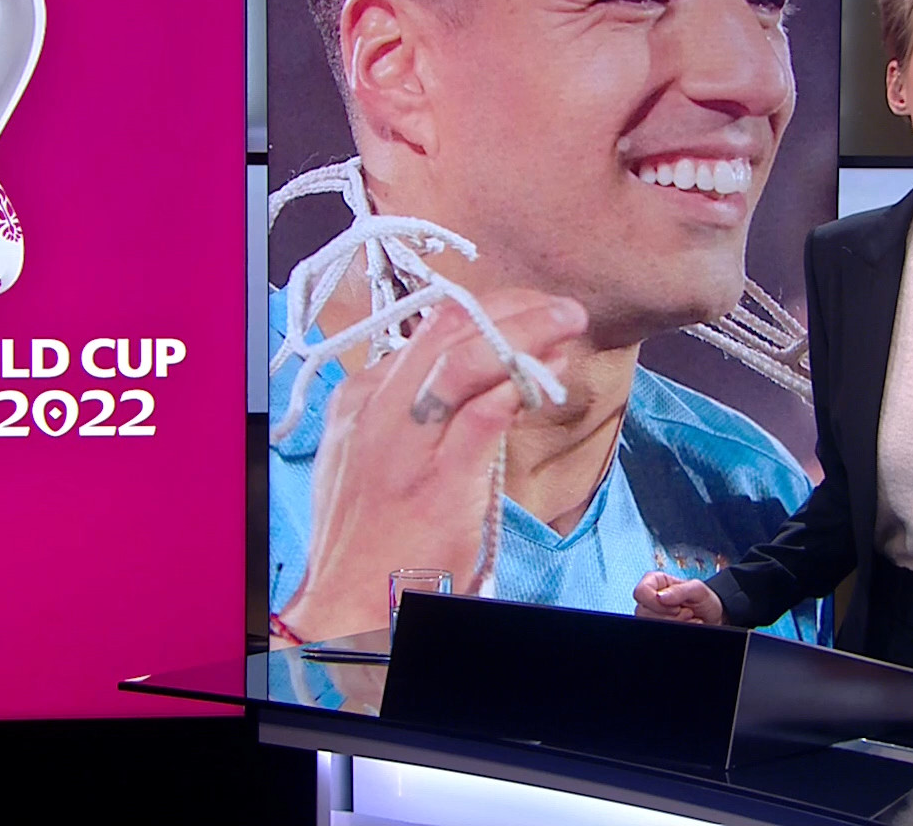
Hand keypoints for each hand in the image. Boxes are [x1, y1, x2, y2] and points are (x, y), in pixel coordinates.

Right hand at [276, 289, 586, 644]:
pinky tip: (546, 380)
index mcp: (359, 399)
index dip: (487, 311)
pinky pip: (482, 416)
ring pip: (466, 360)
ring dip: (526, 333)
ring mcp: (405, 444)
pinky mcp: (438, 482)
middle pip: (448, 330)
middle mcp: (377, 410)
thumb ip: (405, 417)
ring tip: (567, 323)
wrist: (346, 604)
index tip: (527, 311)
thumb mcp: (364, 460)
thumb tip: (471, 384)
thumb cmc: (365, 539)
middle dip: (512, 308)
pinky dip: (518, 387)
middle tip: (560, 308)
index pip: (428, 330)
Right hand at [633, 571, 725, 624]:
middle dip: (670, 616)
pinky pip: (659, 635)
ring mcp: (652, 615)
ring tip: (688, 618)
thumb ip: (680, 590)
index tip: (675, 606)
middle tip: (687, 612)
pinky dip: (675, 632)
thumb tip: (660, 597)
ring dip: (674, 623)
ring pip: (651, 625)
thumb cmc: (704, 600)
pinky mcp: (657, 628)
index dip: (655, 602)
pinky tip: (687, 626)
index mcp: (655, 582)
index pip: (640, 592)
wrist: (712, 618)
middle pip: (644, 612)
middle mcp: (650, 599)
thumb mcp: (698, 589)